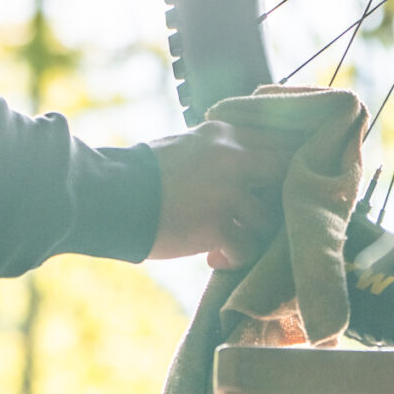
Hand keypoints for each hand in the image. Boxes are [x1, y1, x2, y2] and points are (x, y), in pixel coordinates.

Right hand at [148, 119, 291, 268]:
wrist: (110, 196)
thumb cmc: (139, 174)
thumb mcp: (182, 146)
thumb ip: (214, 152)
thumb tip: (238, 170)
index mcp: (223, 134)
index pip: (274, 141)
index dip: (279, 167)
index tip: (270, 186)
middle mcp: (232, 157)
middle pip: (283, 174)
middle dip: (275, 199)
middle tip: (256, 217)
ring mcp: (227, 191)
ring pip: (268, 219)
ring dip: (252, 236)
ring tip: (228, 245)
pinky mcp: (217, 225)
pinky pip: (246, 249)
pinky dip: (233, 259)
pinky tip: (214, 259)